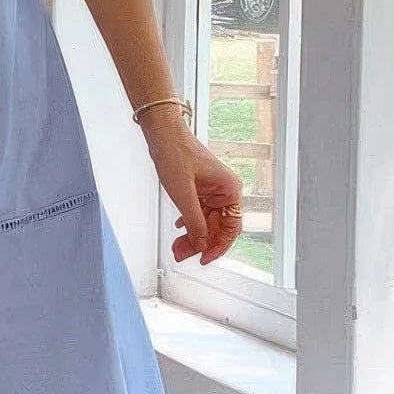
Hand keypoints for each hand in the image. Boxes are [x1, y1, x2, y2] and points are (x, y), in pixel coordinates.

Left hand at [138, 110, 243, 265]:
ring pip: (207, 221)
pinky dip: (189, 223)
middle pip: (217, 227)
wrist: (162, 134)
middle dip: (200, 242)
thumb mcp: (183, 194)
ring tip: (177, 246)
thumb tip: (202, 243)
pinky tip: (180, 229)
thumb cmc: (175, 153)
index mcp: (229, 190)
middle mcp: (224, 190)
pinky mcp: (200, 188)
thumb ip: (195, 221)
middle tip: (182, 255)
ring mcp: (212, 189)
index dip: (218, 246)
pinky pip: (199, 212)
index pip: (231, 228)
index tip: (204, 258)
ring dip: (193, 235)